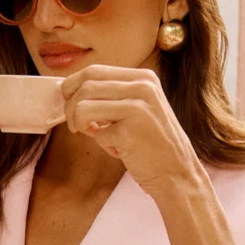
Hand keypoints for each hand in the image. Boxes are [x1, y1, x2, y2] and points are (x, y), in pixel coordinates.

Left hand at [61, 64, 203, 202]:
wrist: (176, 174)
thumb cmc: (152, 145)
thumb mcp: (137, 110)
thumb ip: (111, 99)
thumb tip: (72, 96)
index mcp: (143, 78)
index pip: (94, 71)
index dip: (73, 87)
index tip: (68, 103)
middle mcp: (142, 86)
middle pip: (85, 84)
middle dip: (69, 105)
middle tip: (74, 124)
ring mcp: (137, 106)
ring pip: (82, 105)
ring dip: (77, 123)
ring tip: (90, 134)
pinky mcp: (130, 130)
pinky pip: (96, 132)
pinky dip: (101, 143)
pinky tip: (119, 150)